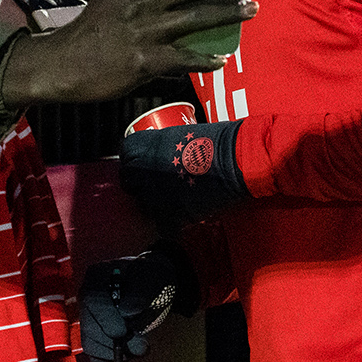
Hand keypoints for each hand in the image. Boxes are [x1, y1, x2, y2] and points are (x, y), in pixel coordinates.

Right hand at [0, 0, 257, 107]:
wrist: (64, 63)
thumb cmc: (94, 29)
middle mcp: (140, 0)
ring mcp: (143, 30)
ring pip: (195, 17)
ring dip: (227, 12)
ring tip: (251, 8)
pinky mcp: (143, 59)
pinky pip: (183, 57)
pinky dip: (204, 58)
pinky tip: (222, 59)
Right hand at [79, 245, 197, 361]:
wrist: (153, 286)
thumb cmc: (153, 279)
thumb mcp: (154, 278)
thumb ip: (140, 293)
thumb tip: (125, 312)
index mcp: (97, 275)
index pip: (93, 300)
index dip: (107, 319)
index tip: (125, 332)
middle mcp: (86, 296)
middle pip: (90, 327)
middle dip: (116, 343)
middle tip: (142, 348)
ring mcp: (87, 317)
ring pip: (91, 345)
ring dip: (116, 353)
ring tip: (139, 349)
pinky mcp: (92, 335)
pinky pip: (95, 356)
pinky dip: (112, 360)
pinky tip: (129, 353)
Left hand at [119, 120, 248, 223]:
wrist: (235, 159)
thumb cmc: (216, 140)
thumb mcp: (181, 134)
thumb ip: (163, 146)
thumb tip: (160, 154)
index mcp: (143, 146)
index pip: (126, 156)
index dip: (135, 161)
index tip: (144, 164)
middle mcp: (141, 170)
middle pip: (129, 182)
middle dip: (141, 184)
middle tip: (159, 183)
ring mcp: (153, 195)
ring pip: (144, 206)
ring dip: (155, 204)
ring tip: (175, 199)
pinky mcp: (169, 216)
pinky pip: (164, 227)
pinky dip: (173, 225)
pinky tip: (184, 217)